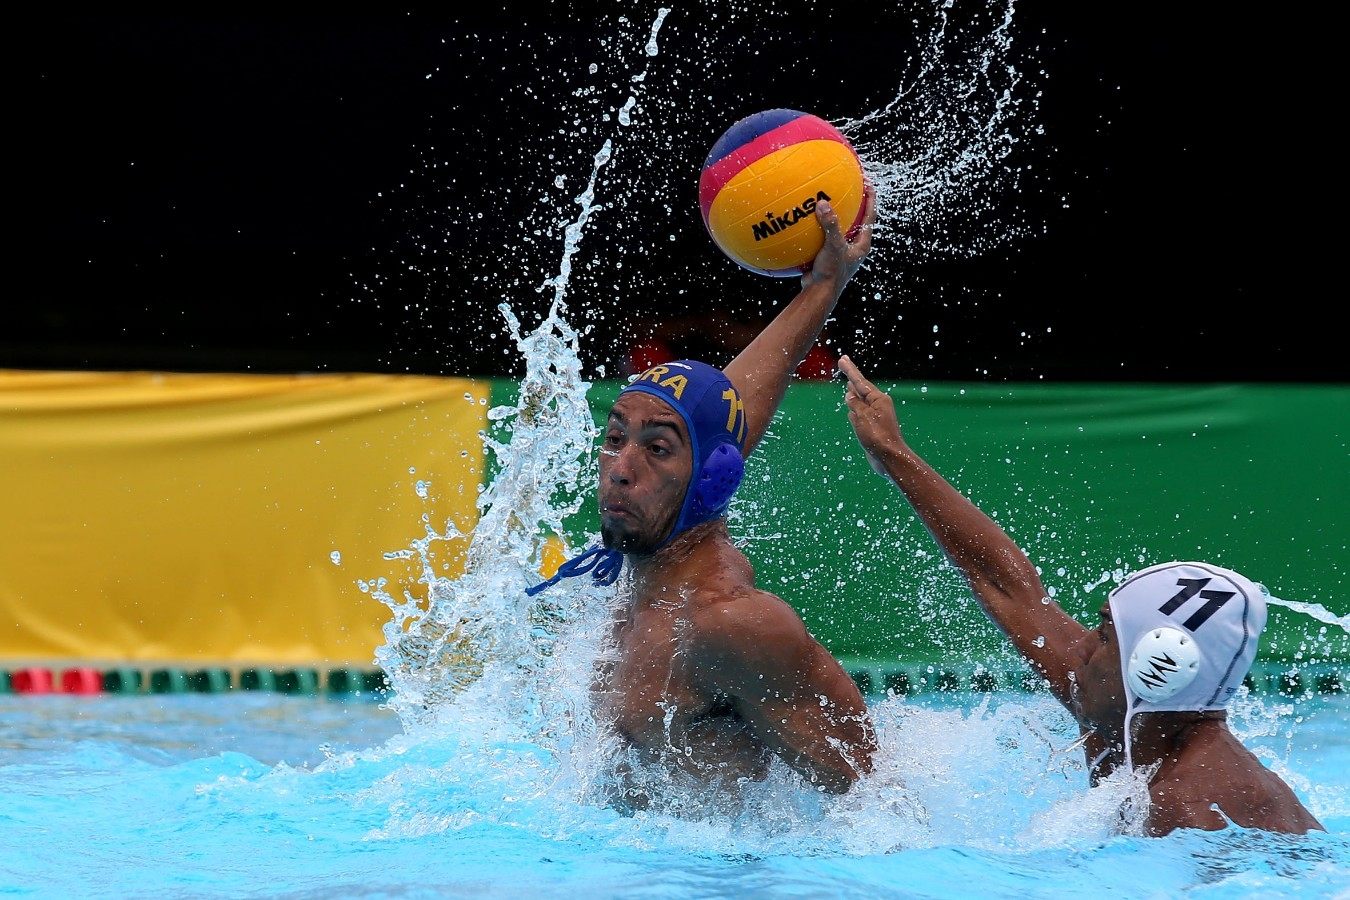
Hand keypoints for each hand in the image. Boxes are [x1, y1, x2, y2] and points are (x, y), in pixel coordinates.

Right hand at [801, 185, 875, 290]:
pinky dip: (817, 227)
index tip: (867, 182)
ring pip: (840, 227)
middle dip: (854, 202)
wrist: (818, 293)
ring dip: (835, 214)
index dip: (871, 198)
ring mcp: (841, 250)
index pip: (870, 215)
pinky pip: (823, 236)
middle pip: (857, 218)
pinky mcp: (827, 254)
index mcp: (862, 243)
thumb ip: (830, 225)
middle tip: (848, 186)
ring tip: (827, 198)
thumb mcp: (833, 246)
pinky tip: (806, 219)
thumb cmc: (832, 273)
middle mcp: (854, 246)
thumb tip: (823, 204)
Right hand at [839, 354, 900, 478]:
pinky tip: (850, 408)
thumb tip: (849, 395)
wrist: (888, 458)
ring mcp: (875, 416)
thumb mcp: (862, 416)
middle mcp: (878, 405)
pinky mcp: (872, 428)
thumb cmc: (877, 436)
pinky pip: (860, 415)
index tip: (843, 359)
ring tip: (848, 383)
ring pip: (860, 401)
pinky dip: (854, 410)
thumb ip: (854, 403)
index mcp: (879, 399)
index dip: (850, 370)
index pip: (860, 381)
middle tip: (844, 363)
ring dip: (853, 393)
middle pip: (861, 388)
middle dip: (852, 377)